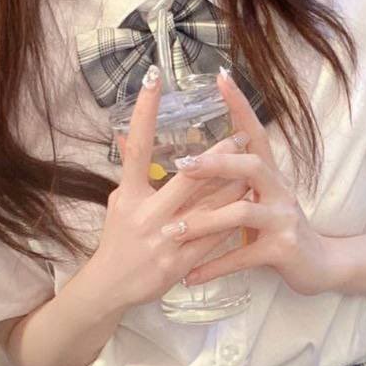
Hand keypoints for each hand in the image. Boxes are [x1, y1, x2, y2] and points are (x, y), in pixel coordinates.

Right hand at [88, 66, 250, 311]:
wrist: (112, 287)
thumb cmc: (118, 238)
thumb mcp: (120, 200)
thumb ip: (130, 169)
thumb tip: (124, 134)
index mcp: (129, 195)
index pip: (137, 146)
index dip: (144, 111)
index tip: (154, 78)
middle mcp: (147, 215)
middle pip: (188, 178)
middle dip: (216, 156)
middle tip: (239, 135)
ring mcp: (165, 241)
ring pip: (210, 208)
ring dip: (234, 187)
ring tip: (253, 168)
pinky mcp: (180, 262)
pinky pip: (215, 238)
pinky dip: (233, 220)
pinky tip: (250, 206)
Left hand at [168, 68, 335, 296]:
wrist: (319, 266)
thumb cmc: (277, 230)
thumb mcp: (255, 201)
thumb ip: (229, 182)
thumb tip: (189, 163)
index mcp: (269, 175)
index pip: (254, 133)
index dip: (240, 105)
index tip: (220, 78)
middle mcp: (279, 190)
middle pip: (251, 165)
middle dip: (215, 164)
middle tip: (181, 165)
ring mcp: (283, 219)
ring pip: (242, 213)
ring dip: (204, 222)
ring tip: (173, 232)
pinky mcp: (283, 249)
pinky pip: (243, 256)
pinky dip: (213, 266)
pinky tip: (189, 276)